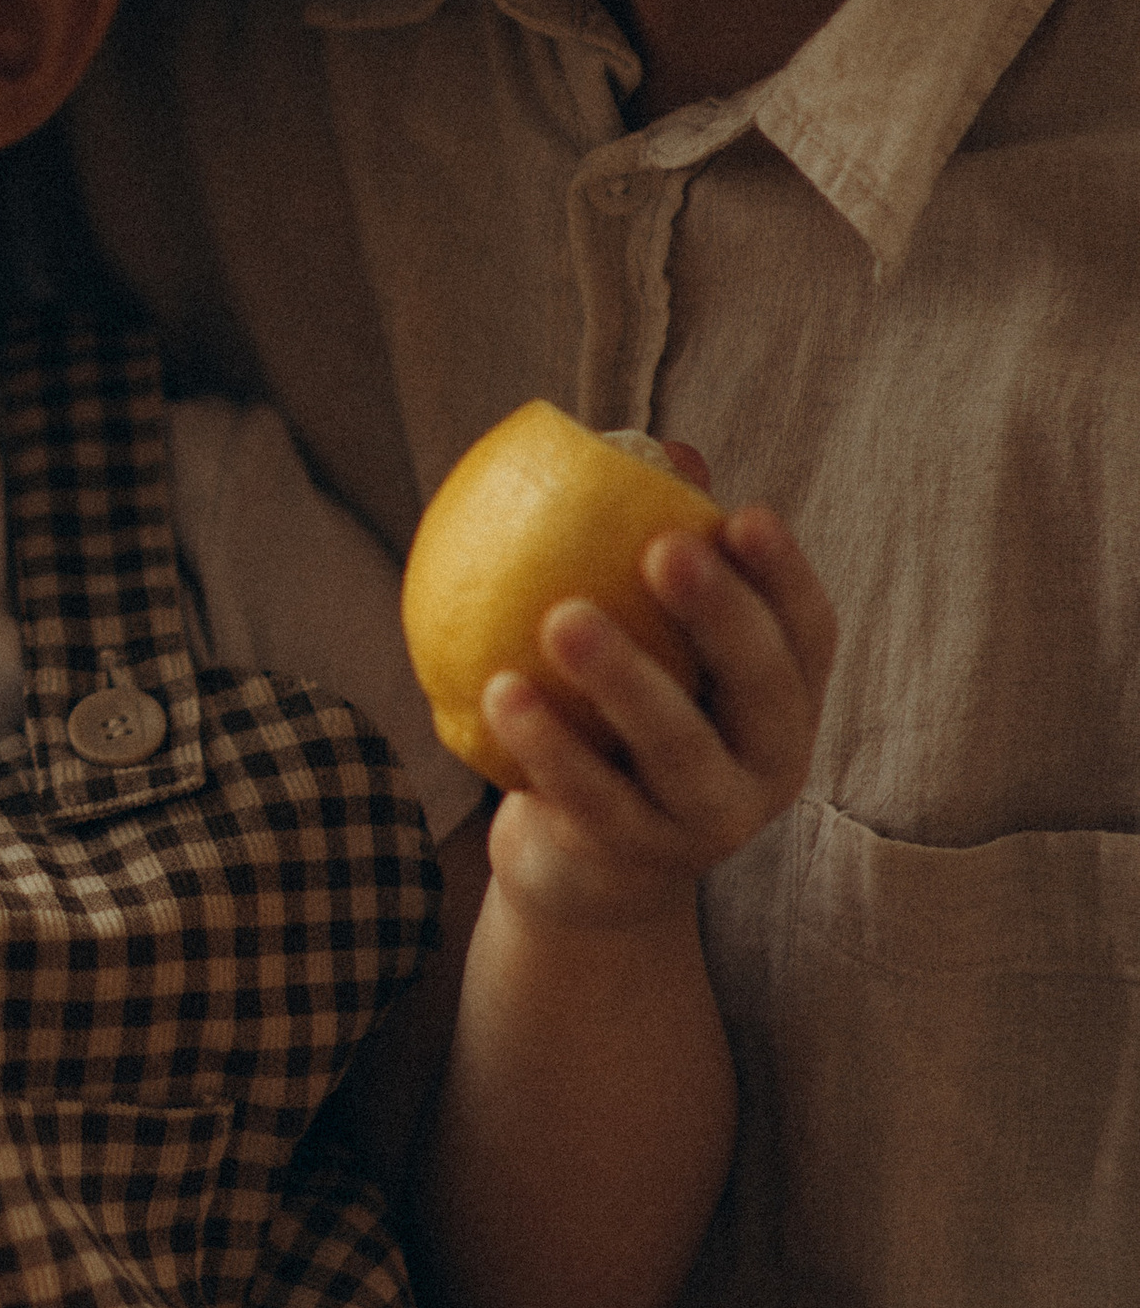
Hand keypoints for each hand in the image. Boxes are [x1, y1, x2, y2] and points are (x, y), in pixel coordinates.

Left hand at [478, 487, 834, 934]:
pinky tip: (500, 690)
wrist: (590, 858)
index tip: (745, 513)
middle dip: (719, 615)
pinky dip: (549, 746)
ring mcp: (711, 820)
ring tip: (560, 616)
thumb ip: (656, 549)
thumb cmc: (623, 712)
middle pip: (761, 687)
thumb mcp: (651, 639)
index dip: (785, 574)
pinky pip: (593, 798)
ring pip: (678, 749)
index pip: (807, 632)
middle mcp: (770, 763)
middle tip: (661, 549)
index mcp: (786, 698)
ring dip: (622, 679)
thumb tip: (664, 448)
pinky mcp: (640, 859)